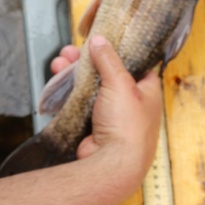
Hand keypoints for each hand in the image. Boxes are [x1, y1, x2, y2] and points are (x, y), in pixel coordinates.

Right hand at [75, 35, 161, 193]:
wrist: (110, 166)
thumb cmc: (127, 127)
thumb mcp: (121, 84)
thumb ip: (109, 59)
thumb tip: (100, 40)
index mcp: (146, 90)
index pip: (135, 62)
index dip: (118, 49)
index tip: (102, 38)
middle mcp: (130, 102)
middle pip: (106, 72)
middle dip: (87, 60)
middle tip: (72, 51)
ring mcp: (110, 114)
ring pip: (89, 86)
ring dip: (73, 73)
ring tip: (60, 62)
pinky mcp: (92, 124)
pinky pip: (78, 102)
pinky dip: (68, 90)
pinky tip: (58, 79)